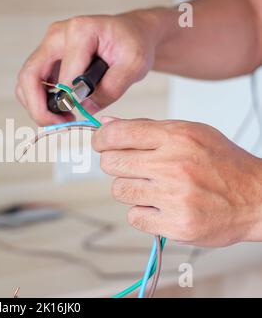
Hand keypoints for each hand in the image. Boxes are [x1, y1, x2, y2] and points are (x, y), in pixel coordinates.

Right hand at [15, 12, 162, 125]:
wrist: (130, 34)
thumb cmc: (132, 44)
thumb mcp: (134, 65)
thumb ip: (111, 88)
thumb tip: (84, 107)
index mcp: (80, 32)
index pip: (64, 75)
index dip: (70, 100)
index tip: (80, 113)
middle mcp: (57, 35)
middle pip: (29, 76)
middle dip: (39, 108)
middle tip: (58, 125)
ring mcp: (49, 46)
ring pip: (26, 82)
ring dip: (37, 106)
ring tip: (61, 119)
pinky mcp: (47, 58)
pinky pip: (33, 83)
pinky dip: (40, 101)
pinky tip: (61, 110)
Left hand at [92, 117, 261, 246]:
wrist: (257, 198)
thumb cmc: (222, 163)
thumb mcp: (190, 133)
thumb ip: (146, 128)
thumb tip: (106, 124)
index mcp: (176, 137)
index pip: (117, 134)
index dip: (101, 139)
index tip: (101, 144)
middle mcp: (173, 165)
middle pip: (111, 164)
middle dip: (114, 164)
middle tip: (130, 167)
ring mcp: (174, 197)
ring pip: (119, 191)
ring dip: (130, 189)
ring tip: (152, 187)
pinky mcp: (176, 224)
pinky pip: (134, 217)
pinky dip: (143, 212)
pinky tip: (161, 206)